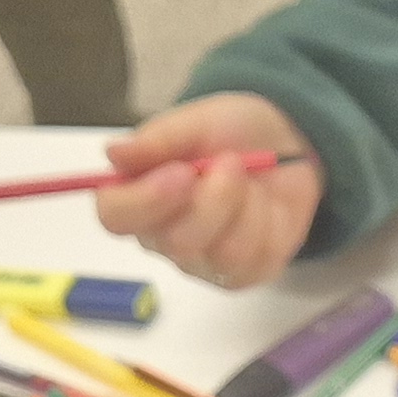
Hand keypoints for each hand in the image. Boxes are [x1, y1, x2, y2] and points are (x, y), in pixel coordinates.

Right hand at [92, 94, 322, 291]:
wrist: (284, 145)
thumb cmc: (228, 134)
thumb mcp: (195, 122)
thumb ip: (157, 140)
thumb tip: (113, 153)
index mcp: (137, 196)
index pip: (115, 217)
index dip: (145, 201)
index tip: (182, 172)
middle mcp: (162, 237)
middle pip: (175, 242)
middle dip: (213, 199)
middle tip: (230, 161)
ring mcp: (202, 262)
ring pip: (222, 253)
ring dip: (245, 206)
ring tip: (248, 179)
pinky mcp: (241, 275)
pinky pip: (254, 259)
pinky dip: (267, 222)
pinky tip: (264, 204)